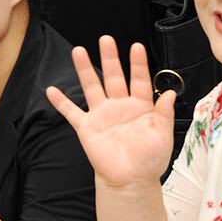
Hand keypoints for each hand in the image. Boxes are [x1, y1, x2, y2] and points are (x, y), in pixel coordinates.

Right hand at [45, 37, 175, 189]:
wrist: (131, 180)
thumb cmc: (150, 160)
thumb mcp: (163, 136)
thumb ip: (164, 113)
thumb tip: (169, 92)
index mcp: (140, 107)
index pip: (139, 80)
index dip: (138, 64)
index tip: (137, 47)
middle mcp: (119, 106)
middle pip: (114, 76)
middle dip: (109, 58)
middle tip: (106, 39)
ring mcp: (101, 114)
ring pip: (92, 86)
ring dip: (84, 69)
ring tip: (78, 51)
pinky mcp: (87, 127)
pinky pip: (71, 111)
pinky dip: (61, 102)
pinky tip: (52, 90)